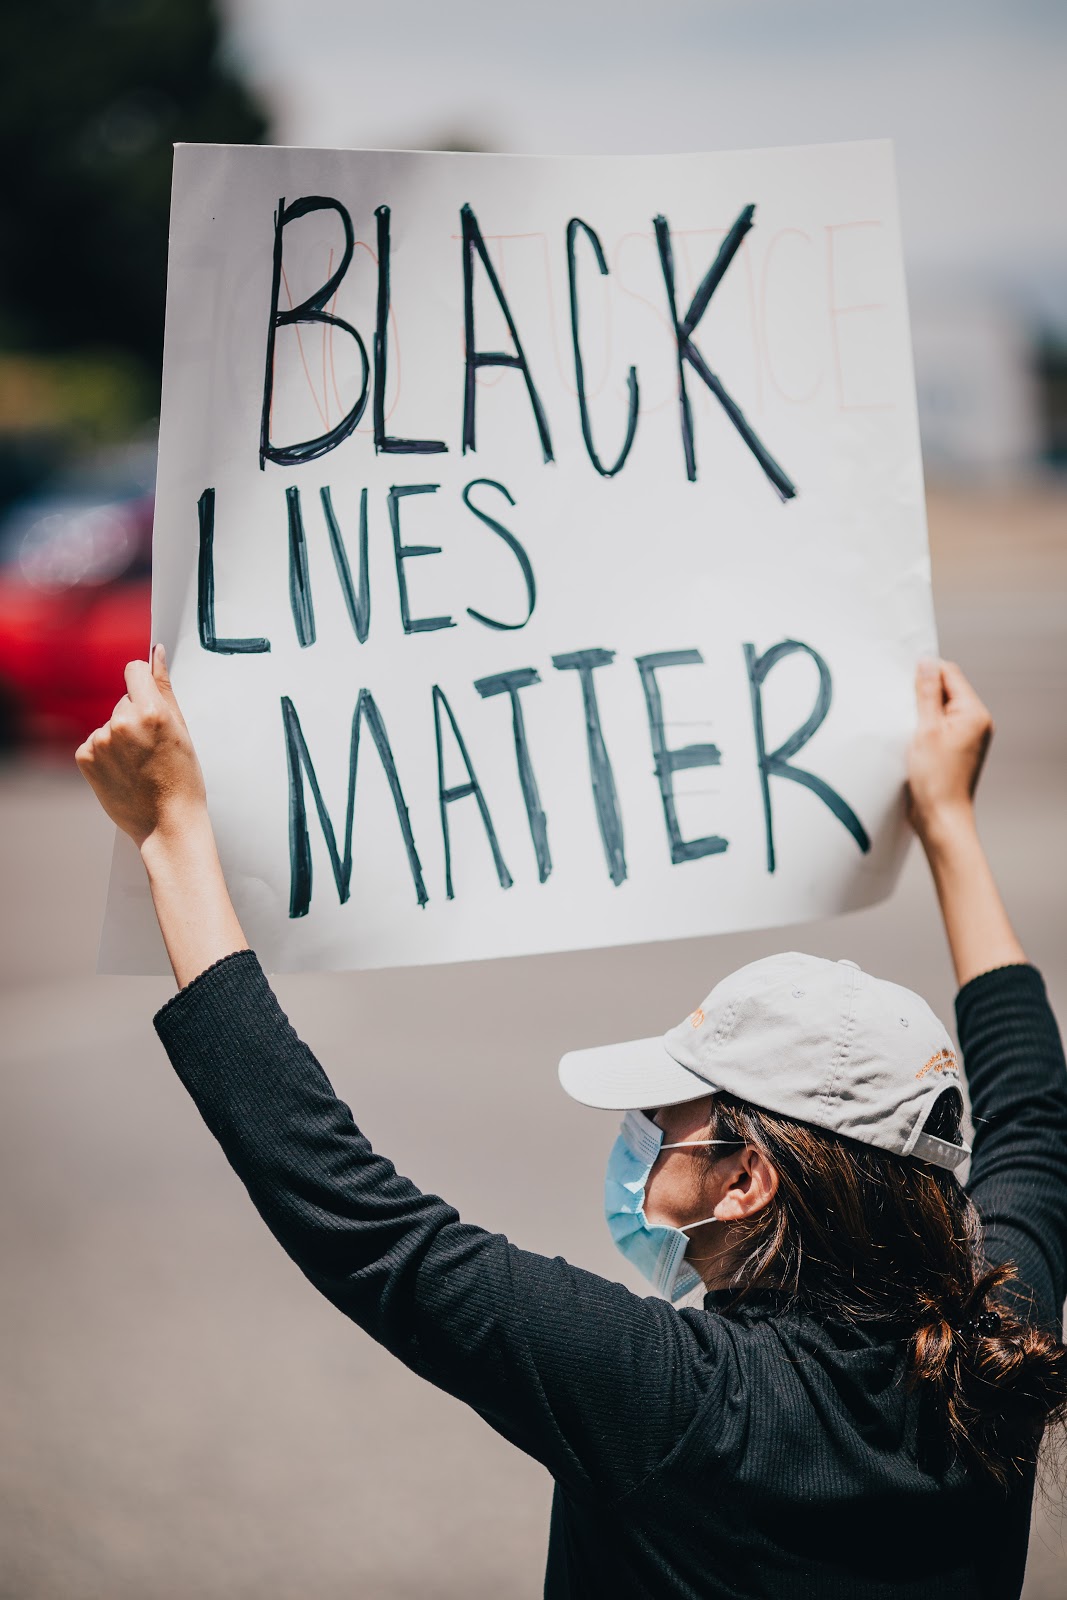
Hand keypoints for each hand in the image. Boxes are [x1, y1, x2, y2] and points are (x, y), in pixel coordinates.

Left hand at [75, 645, 206, 848]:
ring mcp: (101, 741)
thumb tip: (156, 653)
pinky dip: (106, 755)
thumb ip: (164, 686)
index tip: (148, 699)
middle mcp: (122, 723)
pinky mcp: (85, 757)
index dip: (142, 683)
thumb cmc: (182, 780)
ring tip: (139, 765)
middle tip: (152, 750)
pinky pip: (95, 742)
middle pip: (122, 702)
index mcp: (152, 712)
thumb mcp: (181, 730)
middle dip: (134, 718)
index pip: (134, 670)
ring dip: (120, 739)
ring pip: (109, 724)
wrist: (167, 823)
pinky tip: (123, 772)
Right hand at [906, 658, 992, 846]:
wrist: (940, 818)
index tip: (904, 681)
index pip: (950, 674)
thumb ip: (927, 693)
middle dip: (922, 694)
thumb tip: (926, 664)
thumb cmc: (935, 781)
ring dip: (921, 712)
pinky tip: (911, 739)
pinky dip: (923, 727)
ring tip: (908, 729)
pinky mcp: (956, 749)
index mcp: (974, 714)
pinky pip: (939, 726)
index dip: (926, 673)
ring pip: (940, 709)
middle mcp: (976, 723)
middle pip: (946, 690)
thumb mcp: (925, 729)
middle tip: (902, 708)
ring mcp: (967, 736)